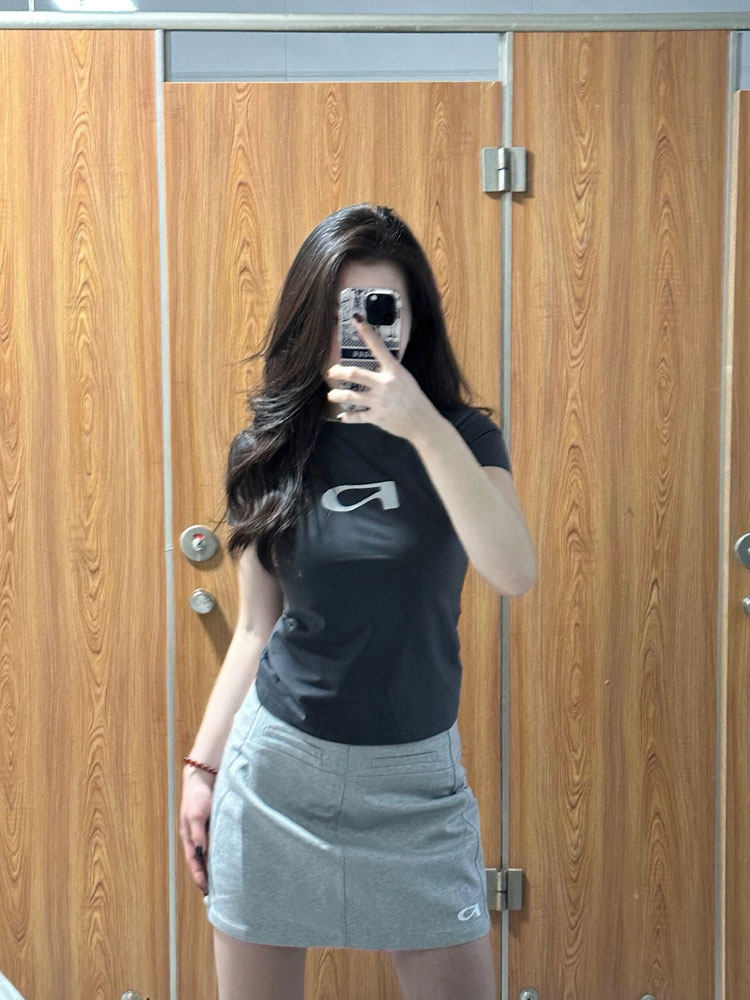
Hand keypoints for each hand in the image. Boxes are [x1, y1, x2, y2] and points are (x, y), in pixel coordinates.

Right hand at [179, 766, 214, 894]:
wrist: (203, 778)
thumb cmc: (197, 796)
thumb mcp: (197, 815)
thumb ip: (198, 833)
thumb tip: (201, 851)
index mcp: (189, 837)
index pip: (194, 862)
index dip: (199, 876)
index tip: (205, 889)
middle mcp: (196, 837)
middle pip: (200, 861)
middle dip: (206, 876)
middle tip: (215, 892)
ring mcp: (204, 832)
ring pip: (208, 855)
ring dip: (213, 867)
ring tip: (223, 882)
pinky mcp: (213, 826)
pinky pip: (216, 845)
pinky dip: (219, 855)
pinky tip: (228, 861)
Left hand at [326, 315, 437, 442]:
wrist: (422, 422)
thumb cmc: (415, 399)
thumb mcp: (406, 379)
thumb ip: (390, 372)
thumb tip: (376, 365)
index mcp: (394, 371)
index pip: (378, 347)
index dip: (366, 332)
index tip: (356, 319)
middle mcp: (385, 384)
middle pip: (355, 374)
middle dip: (339, 372)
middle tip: (331, 372)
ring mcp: (379, 401)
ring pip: (351, 396)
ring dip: (337, 395)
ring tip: (332, 395)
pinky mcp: (376, 417)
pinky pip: (357, 416)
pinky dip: (348, 417)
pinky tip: (342, 416)